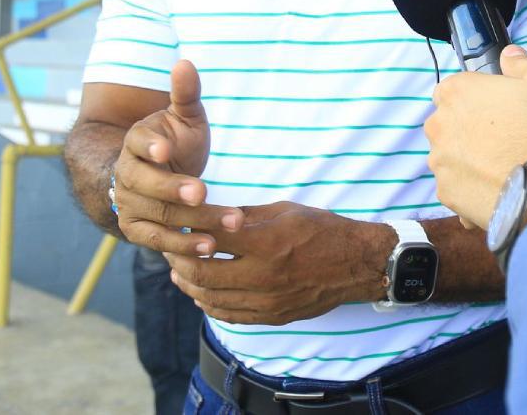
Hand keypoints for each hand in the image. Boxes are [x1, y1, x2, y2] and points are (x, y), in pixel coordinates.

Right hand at [113, 59, 244, 256]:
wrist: (160, 175)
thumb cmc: (178, 141)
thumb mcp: (186, 117)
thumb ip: (185, 94)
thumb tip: (184, 62)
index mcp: (137, 141)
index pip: (138, 143)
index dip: (150, 147)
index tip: (166, 150)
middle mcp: (127, 174)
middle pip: (149, 185)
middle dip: (177, 190)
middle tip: (203, 193)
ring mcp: (130, 205)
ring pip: (159, 216)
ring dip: (193, 223)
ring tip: (226, 224)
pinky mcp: (137, 230)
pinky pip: (158, 241)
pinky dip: (183, 246)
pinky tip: (209, 248)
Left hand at [166, 201, 393, 324]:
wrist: (356, 264)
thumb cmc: (322, 229)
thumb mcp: (285, 210)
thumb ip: (246, 215)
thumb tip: (210, 215)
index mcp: (267, 241)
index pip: (212, 237)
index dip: (189, 229)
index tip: (178, 222)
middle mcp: (264, 274)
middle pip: (202, 273)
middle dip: (178, 261)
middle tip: (169, 249)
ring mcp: (268, 300)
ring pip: (211, 299)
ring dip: (188, 285)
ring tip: (178, 271)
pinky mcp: (272, 316)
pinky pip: (230, 315)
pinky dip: (209, 305)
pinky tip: (201, 294)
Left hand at [425, 46, 526, 229]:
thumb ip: (523, 61)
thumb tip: (510, 57)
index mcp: (457, 92)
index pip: (455, 87)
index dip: (480, 96)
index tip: (502, 107)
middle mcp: (440, 126)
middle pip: (451, 123)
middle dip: (473, 128)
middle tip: (509, 137)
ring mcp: (441, 164)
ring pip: (454, 156)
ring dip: (473, 159)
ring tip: (508, 165)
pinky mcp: (449, 195)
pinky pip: (460, 187)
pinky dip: (476, 188)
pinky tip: (503, 188)